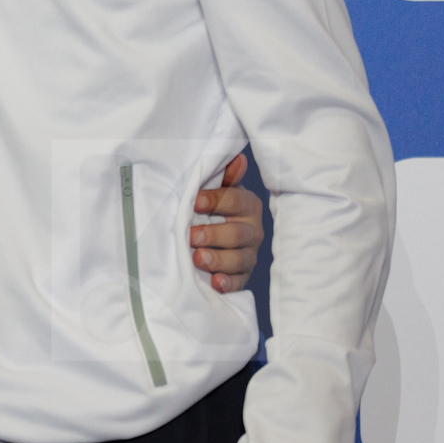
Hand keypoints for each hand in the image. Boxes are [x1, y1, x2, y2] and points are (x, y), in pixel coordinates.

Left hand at [191, 153, 263, 294]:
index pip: (236, 201)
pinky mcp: (242, 275)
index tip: (195, 201)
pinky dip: (228, 283)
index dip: (216, 200)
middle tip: (191, 235)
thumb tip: (237, 159)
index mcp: (247, 205)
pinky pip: (240, 282)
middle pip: (237, 234)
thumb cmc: (209, 207)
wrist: (209, 235)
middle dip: (214, 234)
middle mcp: (252, 230)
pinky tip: (216, 282)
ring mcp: (249, 254)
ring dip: (219, 260)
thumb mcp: (214, 189)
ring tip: (198, 258)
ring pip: (240, 259)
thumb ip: (224, 177)